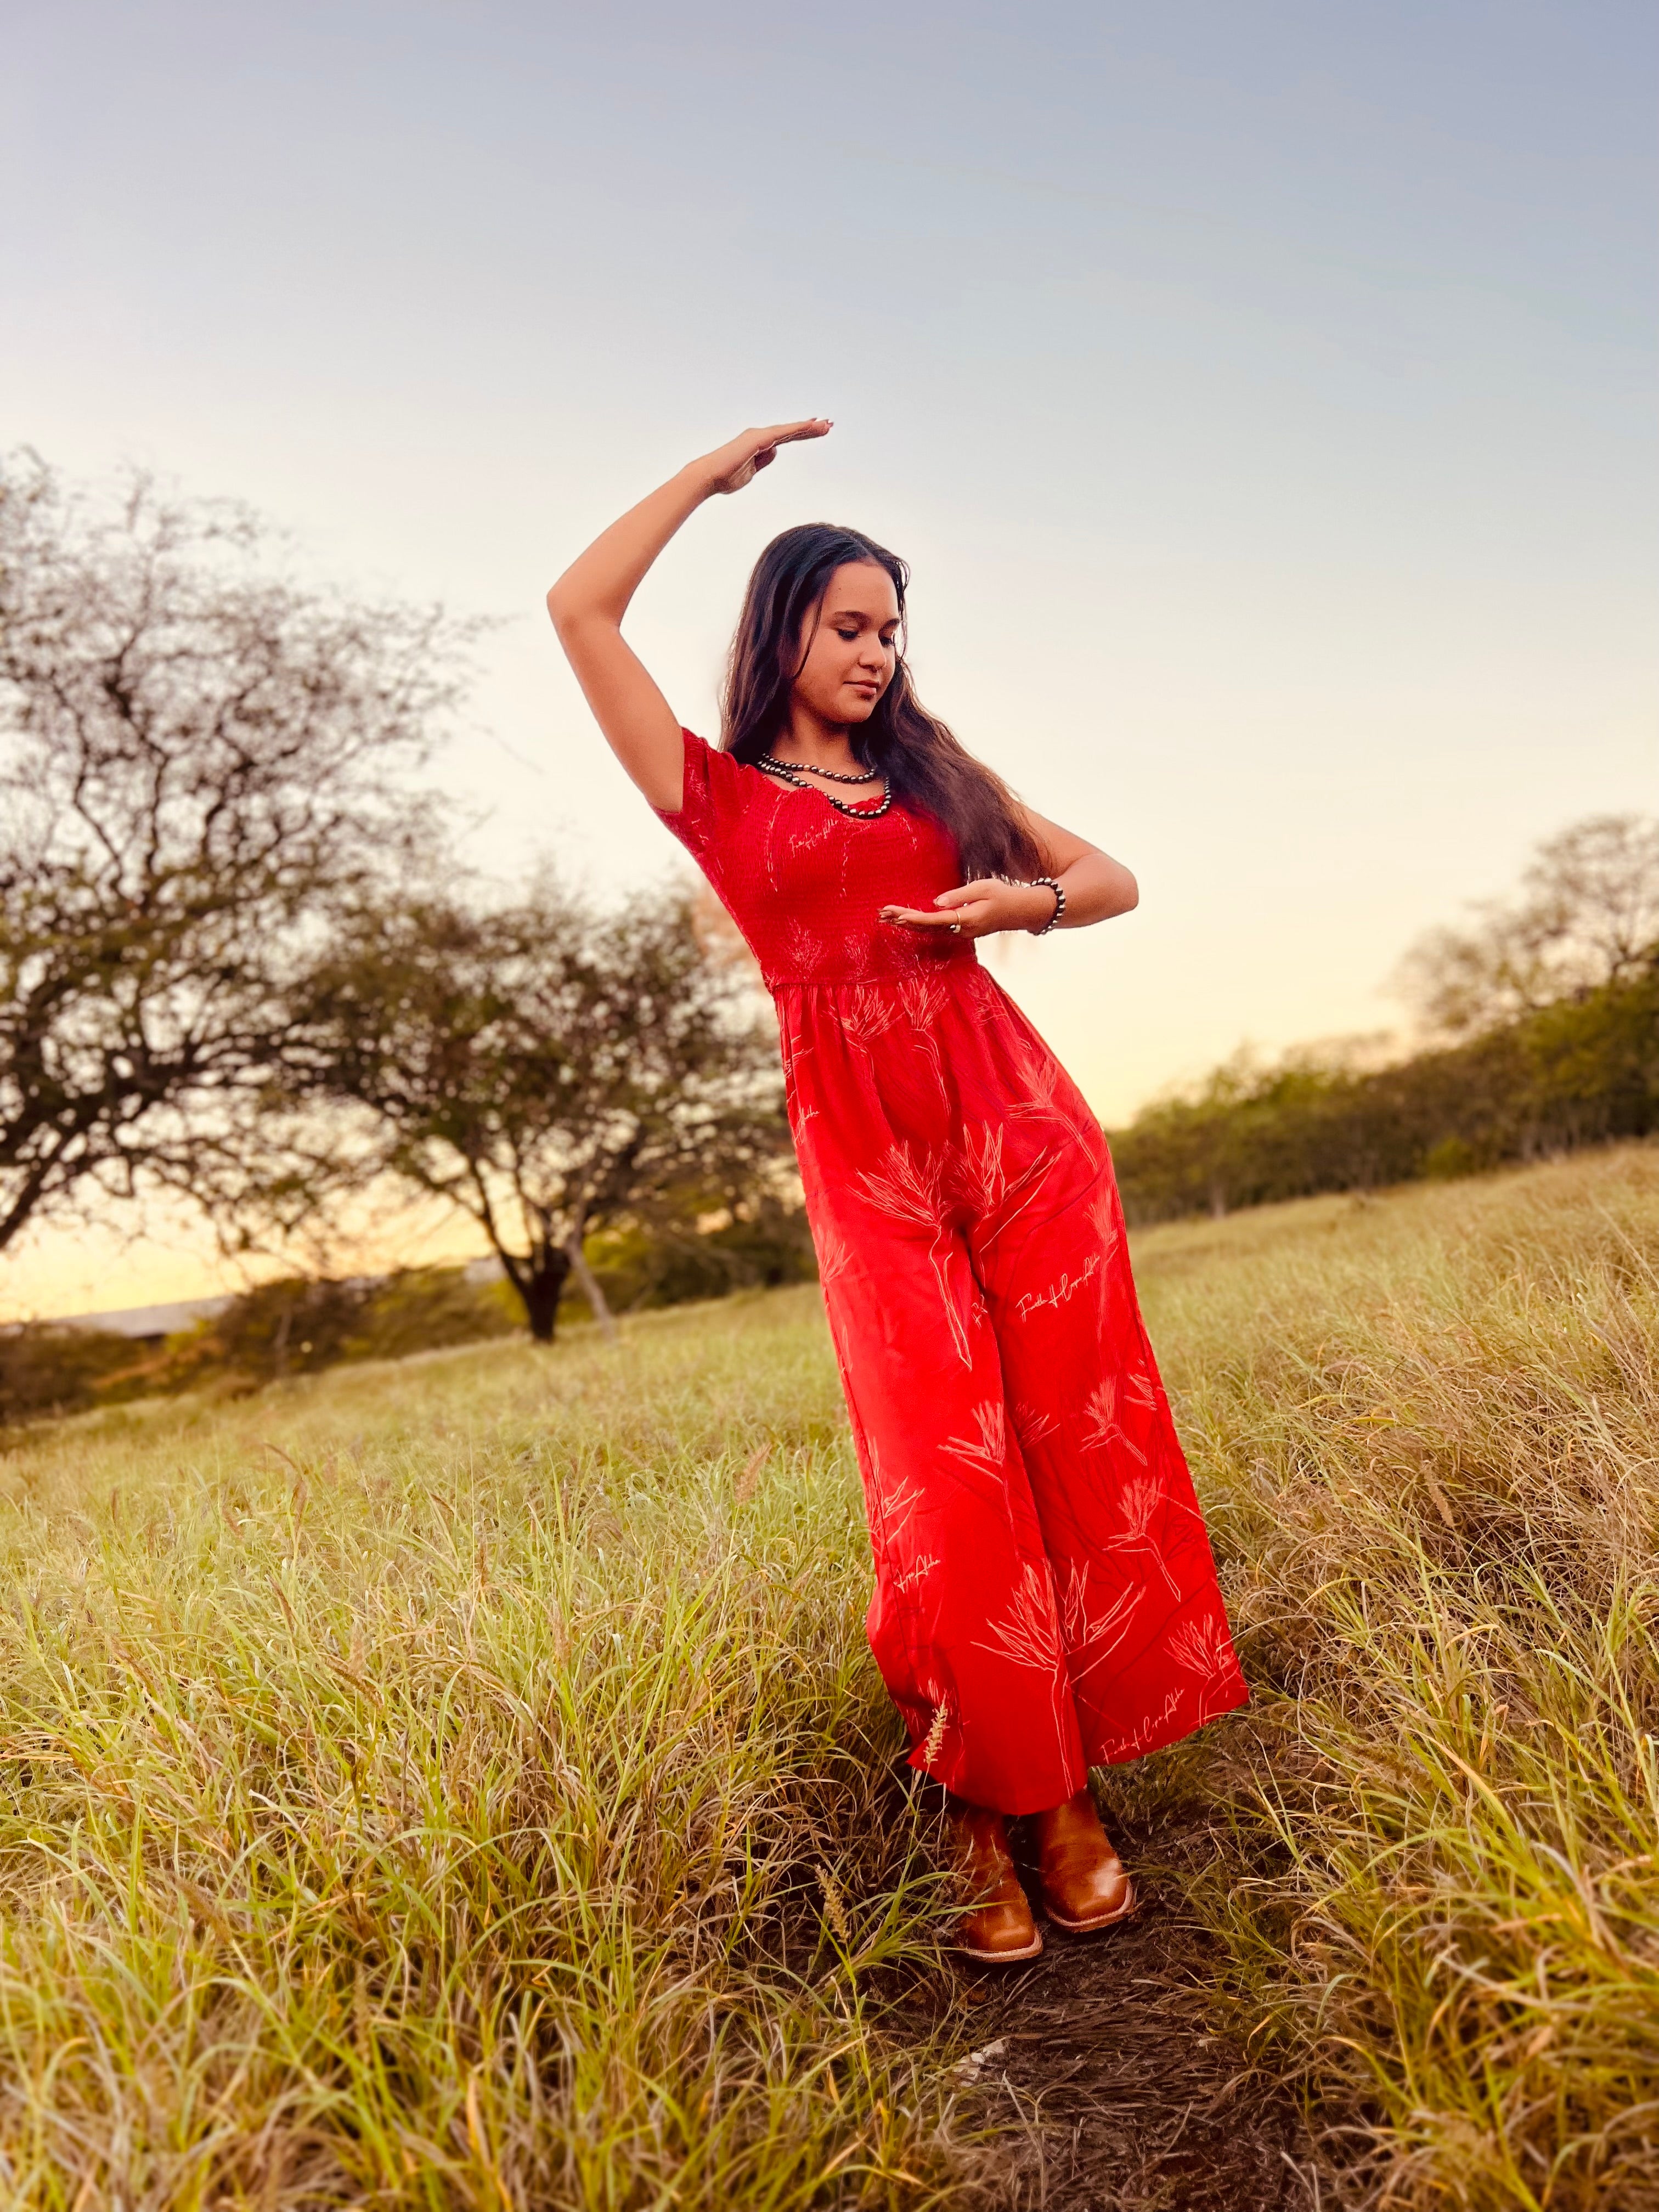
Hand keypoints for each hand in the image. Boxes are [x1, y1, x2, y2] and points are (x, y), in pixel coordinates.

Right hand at [699, 419, 831, 495]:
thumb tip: (774, 451)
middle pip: (790, 432)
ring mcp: (759, 436)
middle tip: (829, 425)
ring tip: (827, 425)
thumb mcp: (750, 473)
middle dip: (810, 429)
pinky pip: (783, 433)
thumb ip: (763, 461)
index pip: (785, 439)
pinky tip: (811, 425)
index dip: (801, 434)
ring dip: (808, 427)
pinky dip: (797, 428)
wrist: (709, 477)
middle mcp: (760, 436)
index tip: (817, 431)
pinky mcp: (758, 438)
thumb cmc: (725, 478)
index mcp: (758, 444)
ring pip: (789, 430)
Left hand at [879, 879, 1060, 938]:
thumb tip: (936, 902)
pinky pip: (935, 929)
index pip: (935, 920)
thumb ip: (959, 895)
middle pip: (927, 927)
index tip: (898, 915)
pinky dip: (918, 925)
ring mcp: (961, 932)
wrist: (1021, 911)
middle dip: (903, 921)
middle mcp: (961, 930)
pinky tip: (905, 921)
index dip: (915, 918)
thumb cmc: (1004, 895)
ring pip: (929, 930)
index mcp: (967, 919)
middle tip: (882, 913)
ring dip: (907, 924)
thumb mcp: (984, 887)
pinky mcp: (961, 930)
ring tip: (886, 917)